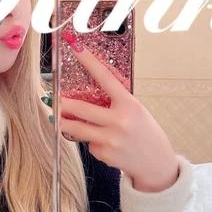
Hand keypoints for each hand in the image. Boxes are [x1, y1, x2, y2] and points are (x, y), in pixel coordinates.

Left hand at [59, 33, 179, 191]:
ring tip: (58, 119)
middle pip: (81, 108)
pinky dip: (92, 142)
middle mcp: (119, 121)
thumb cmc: (145, 132)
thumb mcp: (136, 110)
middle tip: (54, 99)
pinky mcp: (104, 154)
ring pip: (77, 128)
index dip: (89, 62)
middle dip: (64, 104)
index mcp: (129, 104)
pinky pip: (89, 144)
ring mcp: (110, 139)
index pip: (105, 78)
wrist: (156, 162)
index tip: (76, 48)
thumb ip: (116, 101)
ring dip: (64, 122)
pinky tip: (105, 144)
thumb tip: (89, 90)